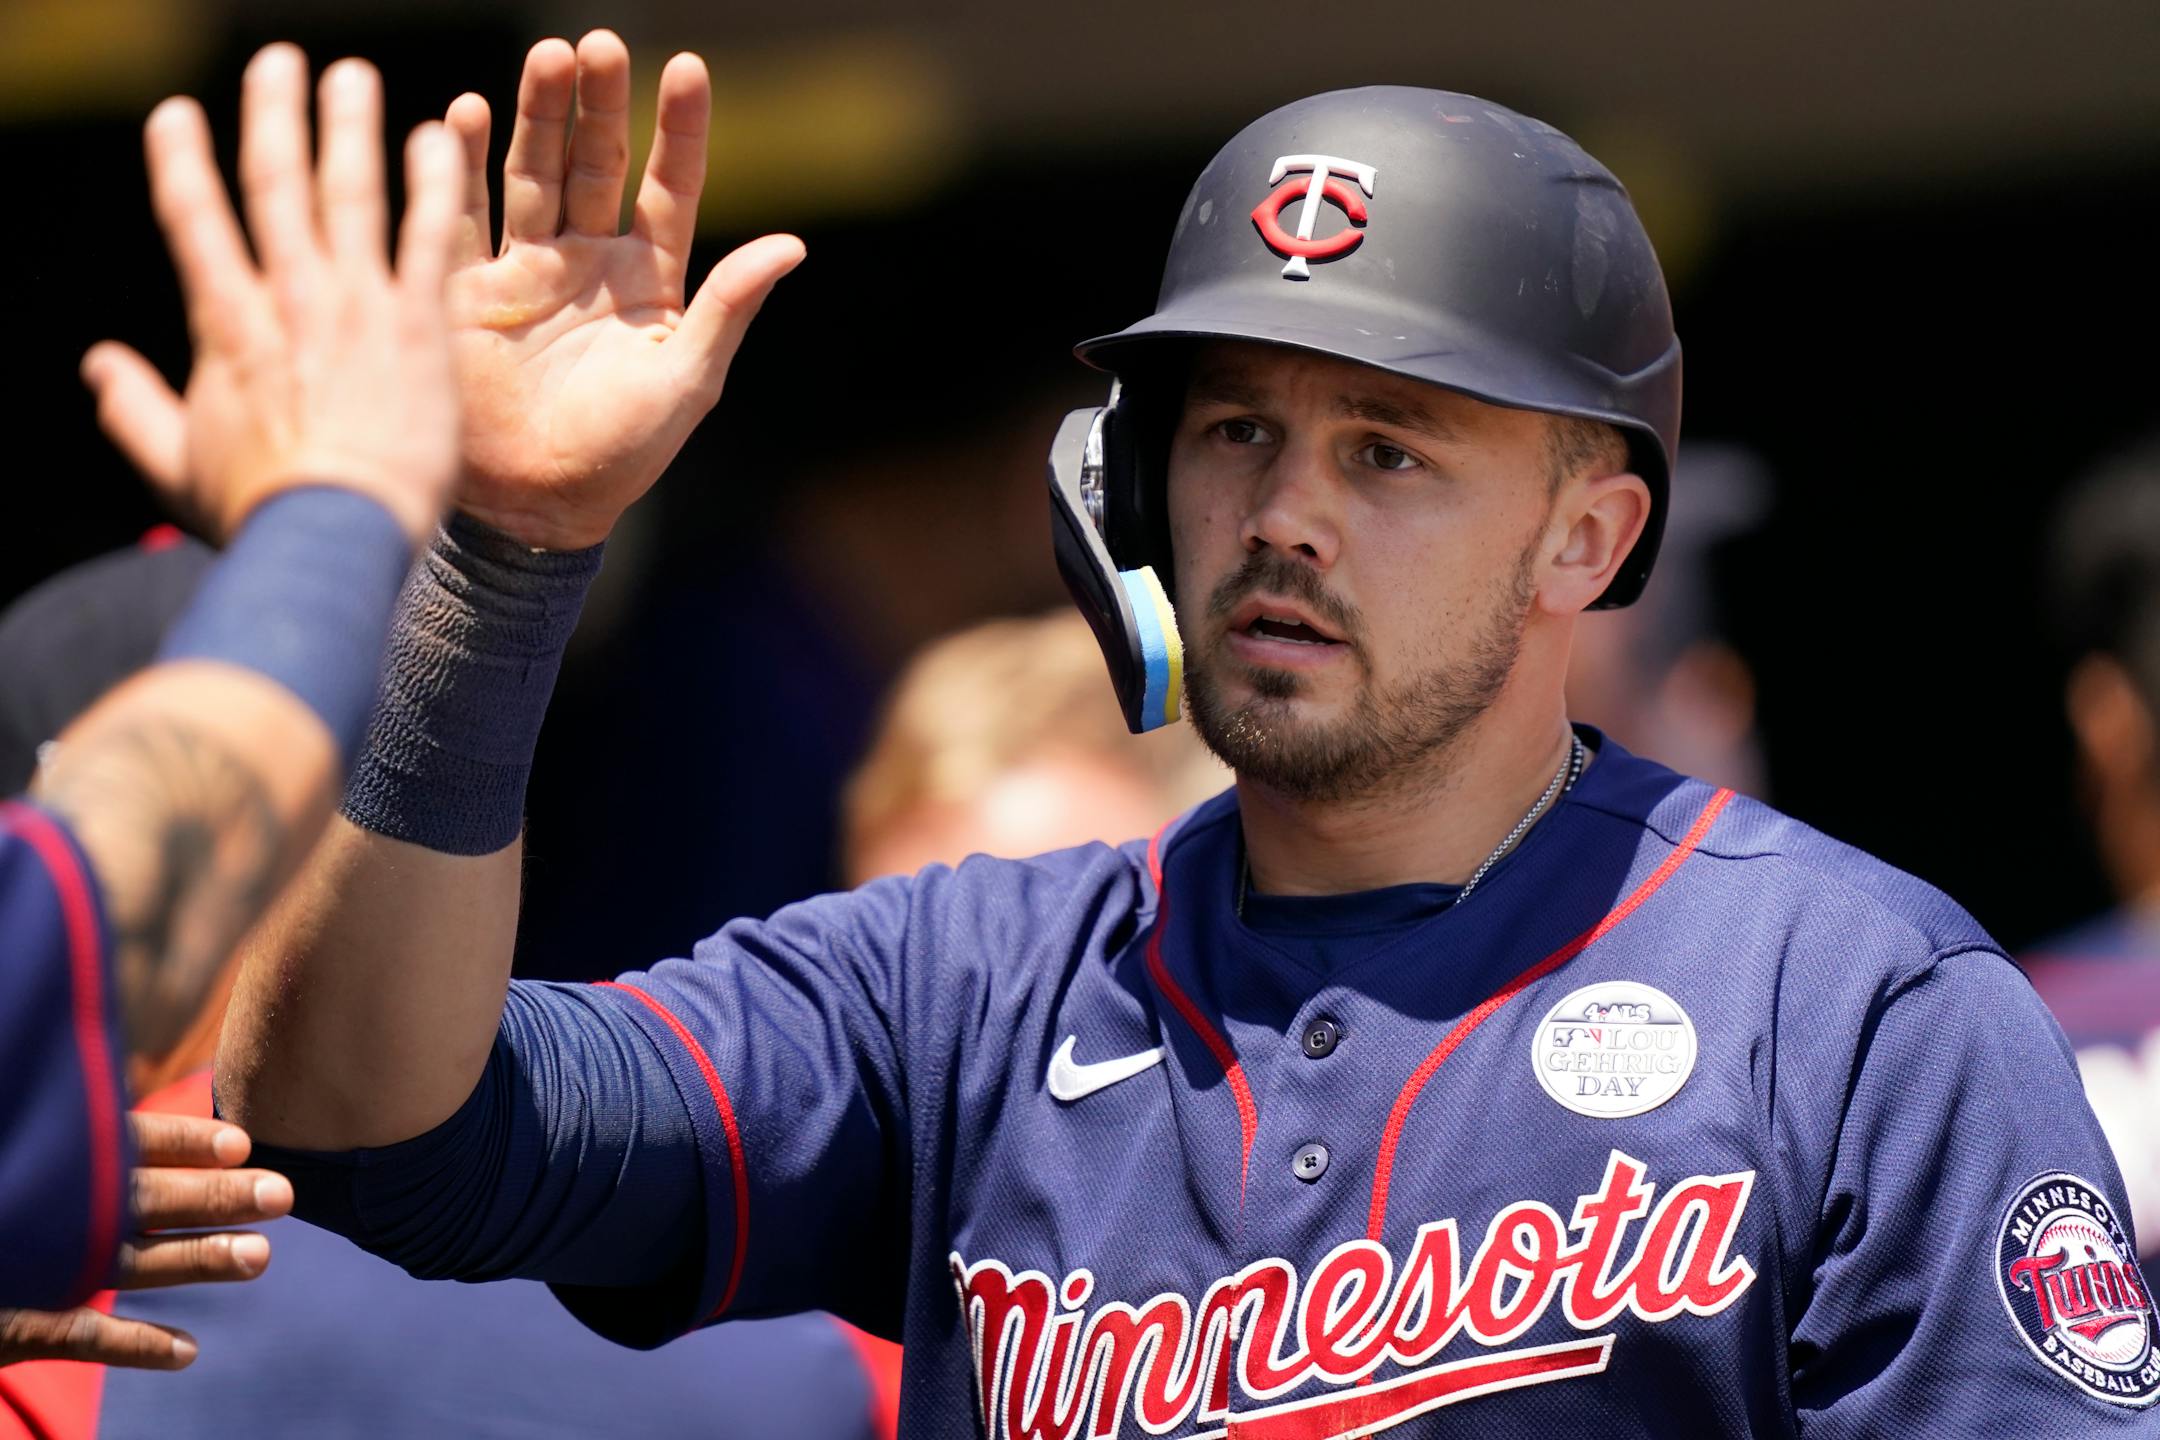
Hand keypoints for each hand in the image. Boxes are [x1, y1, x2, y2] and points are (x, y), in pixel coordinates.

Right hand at [0, 1112, 292, 1369]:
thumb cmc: (0, 1191)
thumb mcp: (32, 1156)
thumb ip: (75, 1137)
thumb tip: (122, 1105)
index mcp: (47, 1161)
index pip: (119, 1140)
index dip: (181, 1141)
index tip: (241, 1140)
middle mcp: (41, 1209)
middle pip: (138, 1198)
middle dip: (212, 1196)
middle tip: (284, 1193)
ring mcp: (23, 1269)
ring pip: (123, 1262)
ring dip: (195, 1260)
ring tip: (261, 1258)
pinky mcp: (7, 1327)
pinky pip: (74, 1336)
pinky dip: (132, 1345)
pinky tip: (187, 1352)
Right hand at [81, 44, 465, 548]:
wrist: (332, 537)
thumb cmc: (259, 513)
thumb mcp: (178, 467)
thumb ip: (134, 410)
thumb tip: (97, 368)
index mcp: (225, 325)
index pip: (194, 222)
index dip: (181, 163)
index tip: (175, 115)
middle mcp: (288, 299)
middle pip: (274, 186)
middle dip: (273, 117)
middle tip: (277, 61)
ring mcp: (355, 307)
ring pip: (349, 194)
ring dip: (349, 127)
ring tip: (350, 75)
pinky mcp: (417, 327)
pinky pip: (427, 238)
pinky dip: (431, 184)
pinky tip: (439, 137)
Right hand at [438, 30, 805, 549]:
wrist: (534, 508)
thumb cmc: (623, 454)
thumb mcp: (686, 381)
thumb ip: (730, 307)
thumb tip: (793, 244)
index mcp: (650, 280)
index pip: (668, 187)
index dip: (678, 131)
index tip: (686, 67)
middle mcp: (588, 261)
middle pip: (595, 162)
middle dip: (598, 104)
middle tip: (599, 44)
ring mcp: (526, 268)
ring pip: (532, 172)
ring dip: (535, 115)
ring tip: (547, 57)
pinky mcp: (465, 286)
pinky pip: (461, 213)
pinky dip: (458, 164)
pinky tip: (458, 115)